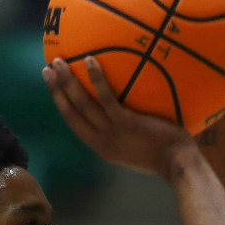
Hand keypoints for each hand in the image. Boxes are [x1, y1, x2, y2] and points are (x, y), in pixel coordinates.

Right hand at [43, 55, 194, 179]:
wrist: (176, 163)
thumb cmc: (162, 156)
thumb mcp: (132, 150)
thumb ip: (121, 136)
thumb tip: (119, 115)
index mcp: (100, 146)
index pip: (74, 123)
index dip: (60, 104)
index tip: (52, 87)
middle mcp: (100, 140)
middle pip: (71, 112)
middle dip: (56, 90)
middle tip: (47, 69)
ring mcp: (111, 131)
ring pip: (82, 104)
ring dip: (68, 82)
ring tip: (59, 62)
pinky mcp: (125, 122)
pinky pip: (106, 97)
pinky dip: (96, 79)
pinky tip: (92, 60)